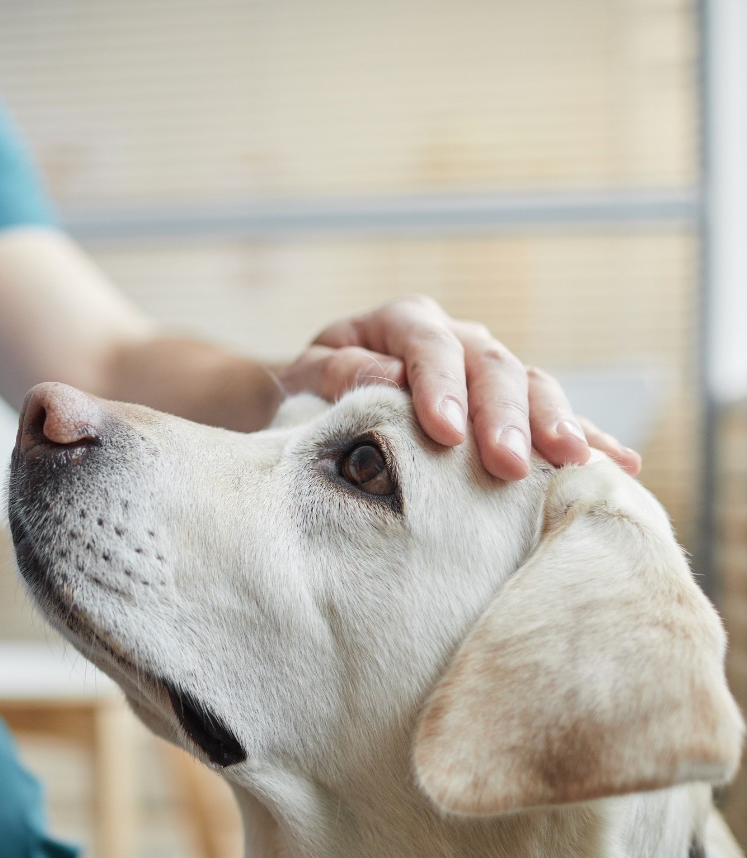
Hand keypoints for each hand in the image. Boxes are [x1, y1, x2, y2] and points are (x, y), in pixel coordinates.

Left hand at [278, 294, 641, 480]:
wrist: (321, 401)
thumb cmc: (312, 391)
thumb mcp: (308, 378)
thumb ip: (339, 374)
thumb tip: (387, 379)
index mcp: (403, 322)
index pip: (428, 345)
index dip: (439, 387)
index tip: (445, 433)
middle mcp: (456, 338)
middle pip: (492, 367)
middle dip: (504, 416)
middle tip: (508, 464)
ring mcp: (488, 369)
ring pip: (533, 386)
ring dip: (555, 425)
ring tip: (574, 463)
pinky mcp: (510, 405)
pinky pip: (555, 416)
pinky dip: (587, 437)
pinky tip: (620, 464)